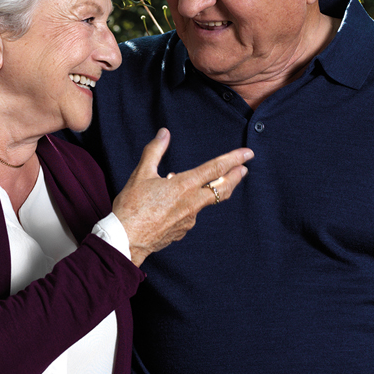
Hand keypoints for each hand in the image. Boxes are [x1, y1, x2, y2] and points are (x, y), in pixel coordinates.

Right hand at [112, 129, 251, 265]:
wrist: (126, 240)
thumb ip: (155, 151)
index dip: (233, 159)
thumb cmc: (132, 207)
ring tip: (202, 182)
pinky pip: (190, 214)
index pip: (215, 169)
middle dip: (235, 177)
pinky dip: (189, 204)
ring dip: (207, 191)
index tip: (247, 154)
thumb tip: (164, 133)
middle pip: (222, 189)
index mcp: (184, 186)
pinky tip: (177, 203)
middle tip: (244, 169)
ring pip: (204, 201)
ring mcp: (189, 220)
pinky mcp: (182, 231)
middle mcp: (192, 203)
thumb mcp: (141, 174)